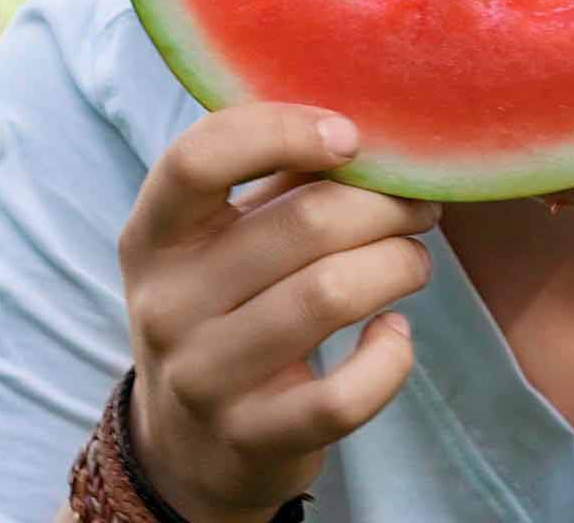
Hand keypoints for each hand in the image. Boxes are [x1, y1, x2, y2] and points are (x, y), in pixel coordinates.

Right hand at [118, 103, 439, 522]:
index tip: (351, 137)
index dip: (284, 130)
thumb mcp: (226, 238)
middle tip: (418, 206)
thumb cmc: (231, 304)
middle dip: (385, 205)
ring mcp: (202, 377)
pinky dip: (390, 356)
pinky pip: (344, 394)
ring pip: (330, 294)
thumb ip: (283, 178)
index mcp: (155, 234)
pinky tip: (393, 334)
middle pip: (304, 223)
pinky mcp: (250, 439)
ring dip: (399, 265)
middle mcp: (167, 304)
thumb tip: (380, 125)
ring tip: (412, 261)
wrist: (189, 448)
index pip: (199, 157)